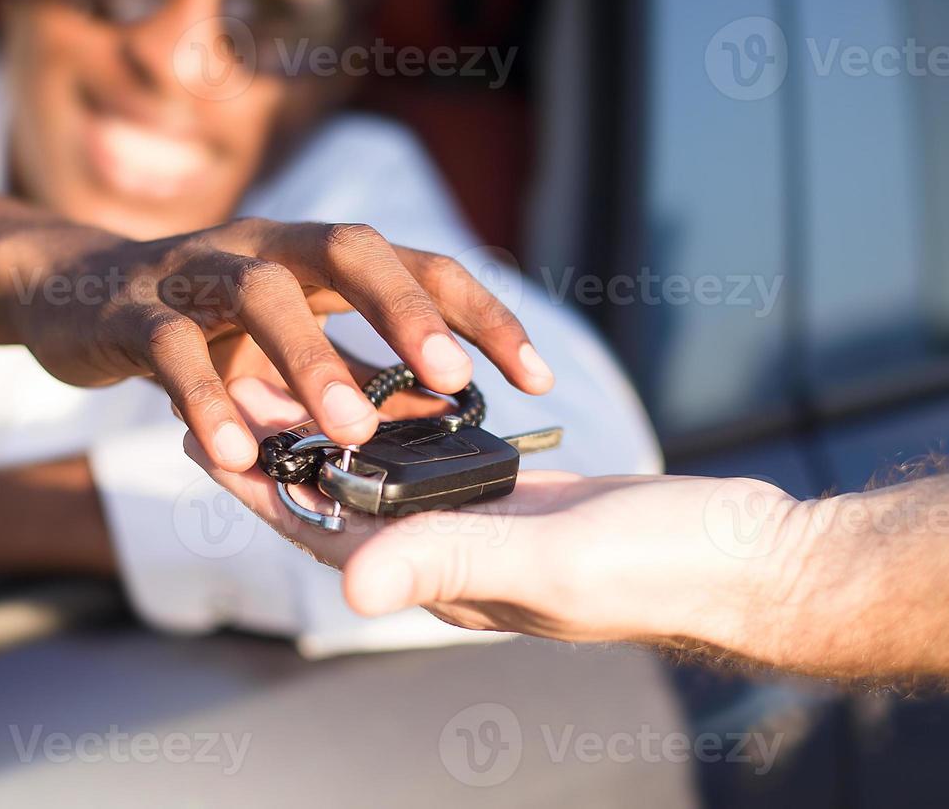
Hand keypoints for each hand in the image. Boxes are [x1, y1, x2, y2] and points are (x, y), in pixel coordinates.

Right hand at [3, 217, 553, 470]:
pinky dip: (205, 400)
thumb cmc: (198, 322)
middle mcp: (262, 246)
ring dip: (311, 360)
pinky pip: (173, 349)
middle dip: (406, 310)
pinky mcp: (130, 311)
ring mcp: (193, 270)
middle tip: (456, 381)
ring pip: (261, 296)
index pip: (414, 263)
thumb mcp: (284, 344)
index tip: (537, 376)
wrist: (69, 293)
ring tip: (352, 432)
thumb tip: (439, 418)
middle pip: (346, 247)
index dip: (479, 313)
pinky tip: (235, 455)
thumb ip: (354, 371)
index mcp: (312, 254)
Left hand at [189, 378, 797, 648]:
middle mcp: (451, 557)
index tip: (197, 433)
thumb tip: (350, 583)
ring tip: (290, 365)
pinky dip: (405, 418)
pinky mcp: (524, 500)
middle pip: (341, 495)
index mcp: (442, 578)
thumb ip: (450, 558)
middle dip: (281, 441)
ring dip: (336, 421)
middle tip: (225, 378)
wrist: (751, 557)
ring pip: (387, 471)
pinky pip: (441, 457)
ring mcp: (487, 526)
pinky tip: (391, 377)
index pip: (322, 531)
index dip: (256, 484)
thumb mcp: (548, 563)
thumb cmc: (662, 570)